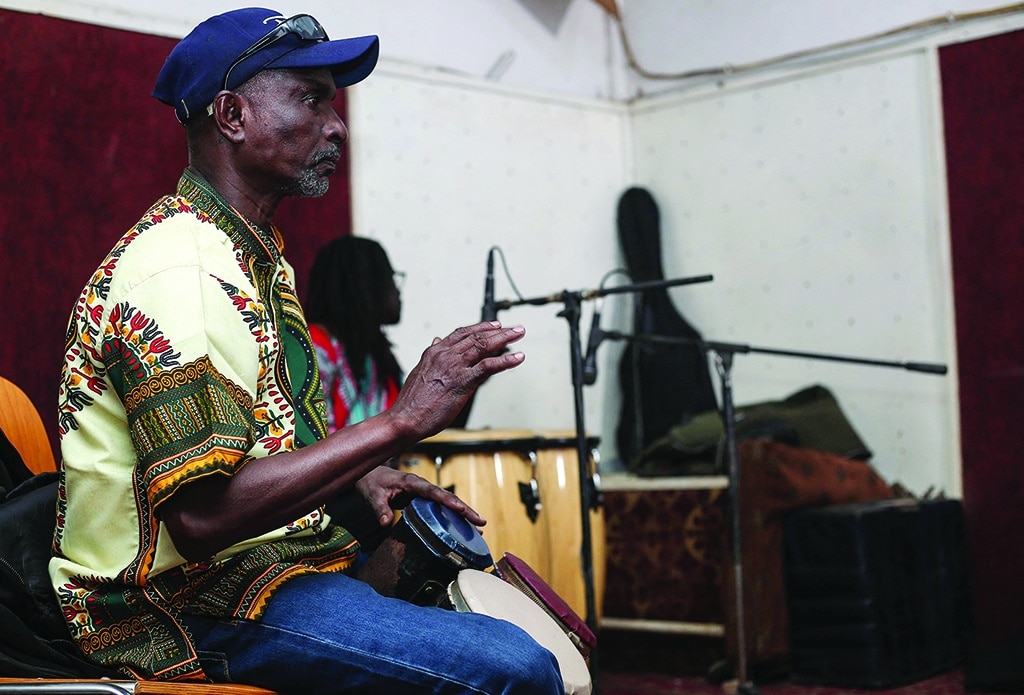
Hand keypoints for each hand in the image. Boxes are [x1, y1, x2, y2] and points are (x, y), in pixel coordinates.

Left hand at [355, 465, 486, 527]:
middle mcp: (422, 487)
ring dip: (463, 514)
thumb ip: (380, 509)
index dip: (449, 501)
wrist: (371, 475)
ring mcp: (424, 493)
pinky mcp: (423, 499)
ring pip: (447, 503)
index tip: (462, 510)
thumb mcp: (373, 495)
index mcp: (413, 483)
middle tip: (481, 521)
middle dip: (465, 509)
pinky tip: (463, 526)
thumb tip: (386, 524)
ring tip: (479, 527)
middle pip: (448, 498)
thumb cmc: (373, 482)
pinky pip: (441, 507)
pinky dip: (453, 516)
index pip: (434, 492)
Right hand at [389, 321, 524, 435]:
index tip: (494, 325)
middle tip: (515, 329)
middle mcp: (445, 355)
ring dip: (505, 338)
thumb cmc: (412, 402)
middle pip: (476, 336)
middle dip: (499, 331)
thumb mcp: (419, 372)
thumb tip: (435, 341)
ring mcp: (455, 367)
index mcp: (434, 352)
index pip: (461, 333)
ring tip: (519, 334)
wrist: (405, 418)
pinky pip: (489, 366)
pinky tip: (518, 358)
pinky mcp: (463, 381)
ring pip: (484, 346)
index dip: (479, 327)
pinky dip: (506, 360)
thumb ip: (430, 357)